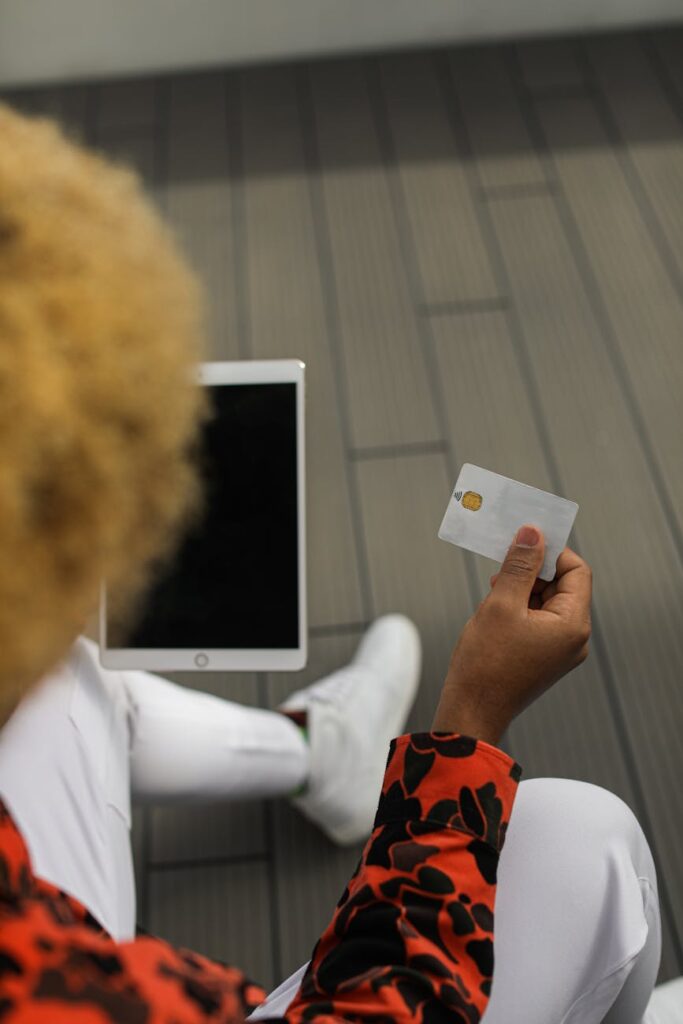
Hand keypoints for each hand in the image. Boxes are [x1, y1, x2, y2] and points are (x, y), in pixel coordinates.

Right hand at [432, 524, 592, 745]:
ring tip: (495, 591)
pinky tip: (495, 609)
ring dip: (523, 588)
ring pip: (548, 601)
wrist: (470, 712)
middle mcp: (574, 638)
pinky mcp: (543, 657)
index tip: (523, 540)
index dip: (551, 551)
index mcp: (573, 625)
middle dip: (533, 570)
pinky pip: (539, 620)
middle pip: (563, 585)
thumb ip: (520, 566)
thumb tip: (533, 532)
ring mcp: (560, 650)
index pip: (576, 570)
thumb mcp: (501, 604)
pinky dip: (520, 607)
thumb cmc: (485, 663)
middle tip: (502, 562)